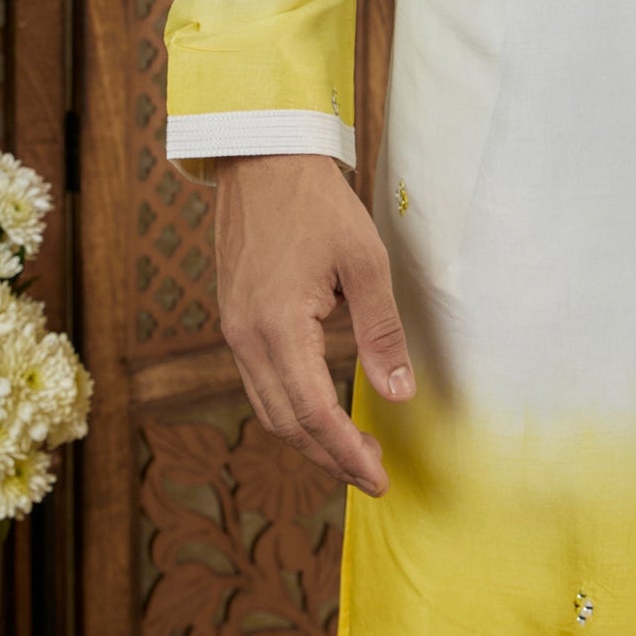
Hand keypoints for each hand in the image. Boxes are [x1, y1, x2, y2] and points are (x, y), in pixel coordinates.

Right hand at [214, 154, 414, 498]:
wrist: (263, 158)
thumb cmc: (318, 203)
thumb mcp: (364, 261)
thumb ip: (381, 331)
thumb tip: (401, 394)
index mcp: (277, 327)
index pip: (313, 414)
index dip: (347, 453)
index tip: (380, 477)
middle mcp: (246, 338)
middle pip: (286, 423)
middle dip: (330, 457)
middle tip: (373, 474)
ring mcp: (234, 330)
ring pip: (269, 407)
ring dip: (309, 438)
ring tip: (353, 450)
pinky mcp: (234, 319)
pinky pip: (260, 382)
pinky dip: (291, 408)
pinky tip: (321, 409)